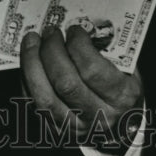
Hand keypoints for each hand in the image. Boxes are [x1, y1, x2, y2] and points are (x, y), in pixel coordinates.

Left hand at [20, 24, 143, 148]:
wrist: (120, 128)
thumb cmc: (121, 91)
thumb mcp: (128, 70)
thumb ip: (107, 50)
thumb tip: (77, 26)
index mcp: (121, 98)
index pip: (92, 70)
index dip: (77, 45)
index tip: (73, 29)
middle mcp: (99, 116)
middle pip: (65, 82)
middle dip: (52, 50)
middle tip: (50, 31)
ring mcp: (75, 127)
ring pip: (44, 97)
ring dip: (32, 63)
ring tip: (32, 41)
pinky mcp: (55, 129)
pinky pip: (32, 103)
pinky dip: (27, 78)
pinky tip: (29, 60)